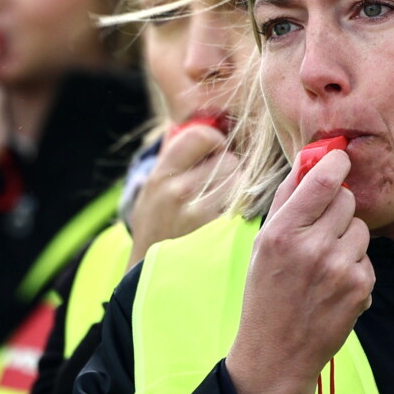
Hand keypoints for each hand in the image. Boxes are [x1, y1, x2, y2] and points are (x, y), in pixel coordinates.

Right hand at [128, 121, 240, 266]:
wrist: (147, 274)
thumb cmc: (157, 224)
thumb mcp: (154, 187)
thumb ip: (173, 155)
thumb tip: (195, 120)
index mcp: (161, 174)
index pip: (202, 135)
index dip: (214, 140)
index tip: (214, 151)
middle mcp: (177, 192)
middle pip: (230, 160)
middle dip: (231, 169)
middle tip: (221, 183)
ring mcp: (199, 216)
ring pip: (242, 183)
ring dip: (240, 190)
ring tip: (226, 202)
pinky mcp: (219, 236)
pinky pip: (246, 208)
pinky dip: (244, 210)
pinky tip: (232, 218)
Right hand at [224, 148, 373, 393]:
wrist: (276, 352)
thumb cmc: (265, 293)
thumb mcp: (262, 244)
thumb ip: (286, 201)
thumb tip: (306, 161)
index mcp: (282, 233)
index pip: (322, 182)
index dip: (336, 163)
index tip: (341, 158)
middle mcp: (312, 248)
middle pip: (347, 201)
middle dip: (339, 207)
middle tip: (323, 226)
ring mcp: (339, 269)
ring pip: (362, 229)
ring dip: (348, 239)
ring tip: (325, 263)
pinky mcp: (360, 288)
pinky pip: (367, 258)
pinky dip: (355, 267)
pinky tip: (334, 286)